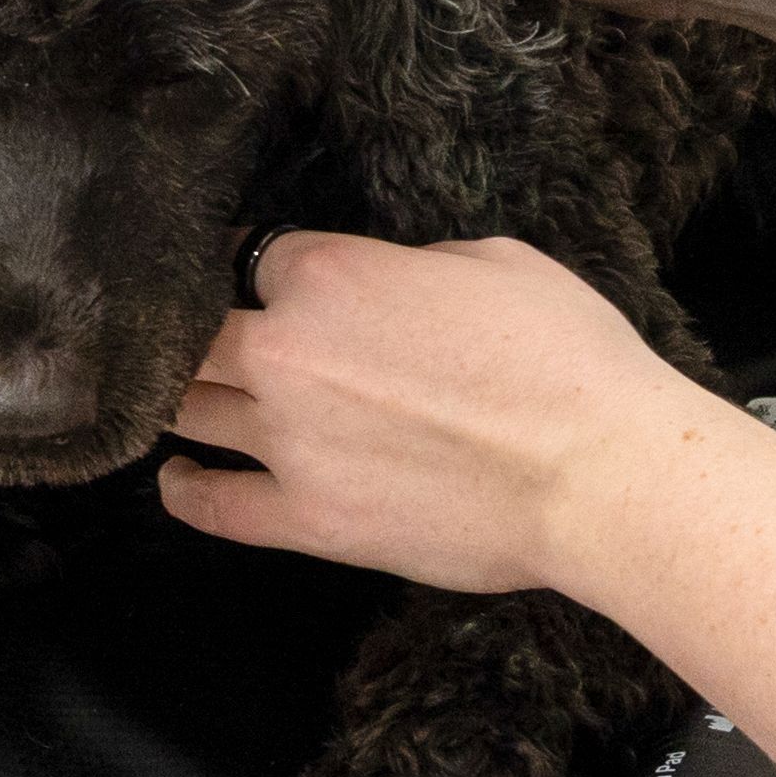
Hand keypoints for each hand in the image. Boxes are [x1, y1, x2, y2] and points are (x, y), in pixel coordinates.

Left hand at [155, 231, 712, 598]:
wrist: (599, 472)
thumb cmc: (565, 359)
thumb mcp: (492, 260)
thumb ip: (410, 263)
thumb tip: (387, 280)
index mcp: (328, 274)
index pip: (250, 256)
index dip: (251, 267)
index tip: (246, 279)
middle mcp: (286, 352)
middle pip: (195, 334)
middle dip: (195, 333)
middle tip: (199, 342)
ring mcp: (287, 441)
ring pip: (187, 411)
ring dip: (180, 401)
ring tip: (177, 402)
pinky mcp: (306, 520)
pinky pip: (213, 506)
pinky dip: (185, 491)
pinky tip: (176, 479)